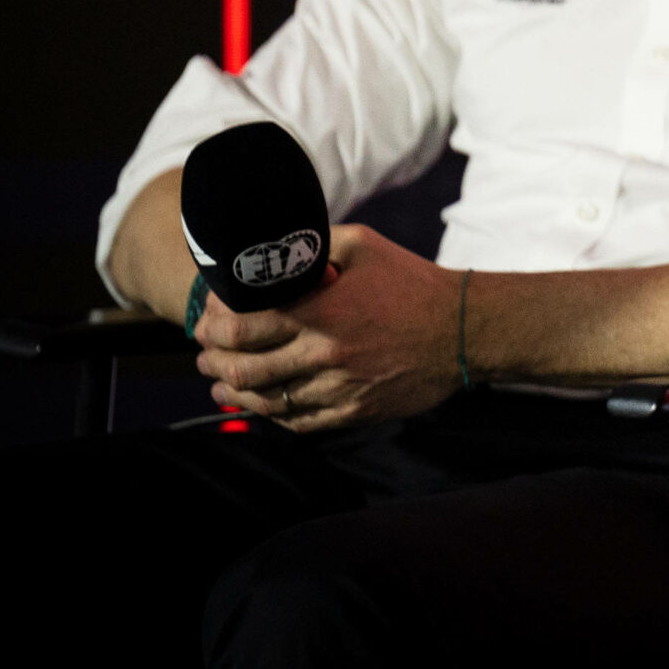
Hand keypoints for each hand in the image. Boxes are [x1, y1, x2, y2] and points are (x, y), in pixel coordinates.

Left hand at [194, 225, 462, 432]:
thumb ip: (314, 244)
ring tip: (220, 386)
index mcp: (321, 312)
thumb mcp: (364, 246)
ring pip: (266, 402)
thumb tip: (274, 248)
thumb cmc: (413, 283)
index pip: (241, 329)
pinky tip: (261, 406)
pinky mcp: (353, 412)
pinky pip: (298, 424)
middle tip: (203, 356)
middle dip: (212, 364)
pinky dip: (271, 417)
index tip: (204, 326)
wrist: (464, 330)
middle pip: (244, 370)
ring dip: (233, 395)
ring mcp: (338, 389)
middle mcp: (323, 355)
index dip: (211, 330)